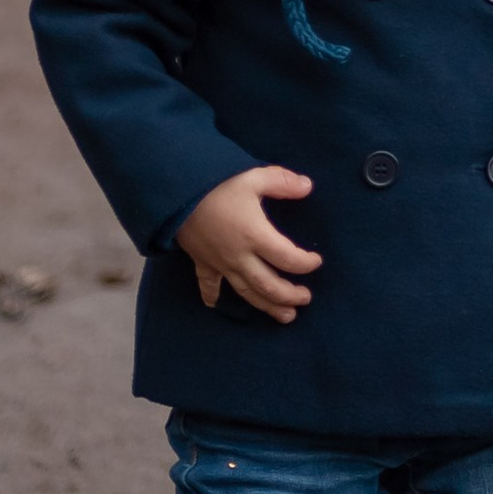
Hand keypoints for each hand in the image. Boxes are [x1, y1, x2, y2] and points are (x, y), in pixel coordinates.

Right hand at [178, 166, 318, 320]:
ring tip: (284, 316)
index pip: (288, 258)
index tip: (316, 262)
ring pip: (246, 292)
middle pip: (268, 285)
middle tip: (306, 299)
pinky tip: (214, 304)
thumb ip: (283, 182)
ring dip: (266, 306)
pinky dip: (212, 296)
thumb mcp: (253, 177)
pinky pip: (208, 284)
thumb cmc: (217, 185)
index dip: (305, 263)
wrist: (176, 194)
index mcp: (256, 236)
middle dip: (289, 295)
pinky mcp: (201, 262)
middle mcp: (239, 256)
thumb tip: (307, 186)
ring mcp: (219, 263)